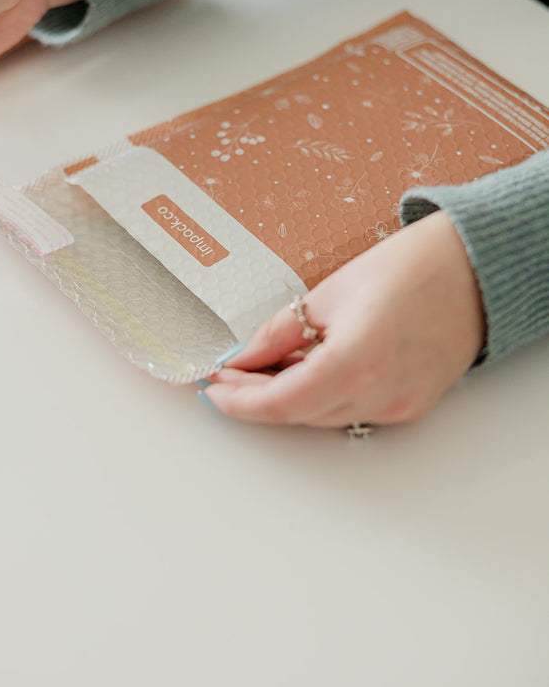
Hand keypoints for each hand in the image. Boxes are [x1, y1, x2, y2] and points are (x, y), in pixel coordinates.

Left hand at [201, 210, 485, 427]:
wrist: (473, 269)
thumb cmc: (410, 268)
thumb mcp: (327, 294)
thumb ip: (278, 333)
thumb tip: (243, 358)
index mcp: (354, 364)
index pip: (278, 403)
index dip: (238, 401)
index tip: (213, 388)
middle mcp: (379, 396)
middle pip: (298, 415)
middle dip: (257, 397)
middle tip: (230, 374)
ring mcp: (398, 406)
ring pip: (323, 417)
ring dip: (288, 398)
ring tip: (265, 367)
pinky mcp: (411, 405)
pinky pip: (352, 412)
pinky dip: (322, 397)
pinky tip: (305, 371)